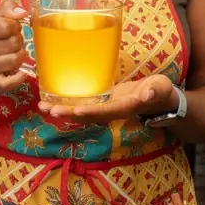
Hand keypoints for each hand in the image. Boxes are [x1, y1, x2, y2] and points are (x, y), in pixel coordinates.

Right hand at [0, 0, 28, 90]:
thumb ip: (7, 8)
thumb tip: (23, 12)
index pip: (7, 26)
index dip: (15, 26)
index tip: (12, 28)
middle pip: (13, 43)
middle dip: (18, 41)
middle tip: (12, 42)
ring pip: (15, 60)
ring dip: (19, 56)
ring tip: (12, 53)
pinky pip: (9, 83)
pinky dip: (19, 78)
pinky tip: (19, 72)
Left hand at [39, 74, 175, 123]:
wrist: (157, 100)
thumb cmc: (160, 91)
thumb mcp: (161, 88)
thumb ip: (156, 91)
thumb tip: (146, 95)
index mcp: (125, 107)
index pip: (107, 111)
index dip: (92, 112)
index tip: (76, 111)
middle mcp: (112, 111)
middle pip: (88, 115)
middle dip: (69, 114)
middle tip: (50, 110)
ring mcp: (104, 108)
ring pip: (81, 112)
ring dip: (63, 110)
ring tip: (42, 107)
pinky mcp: (100, 102)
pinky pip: (81, 104)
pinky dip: (66, 103)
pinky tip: (50, 99)